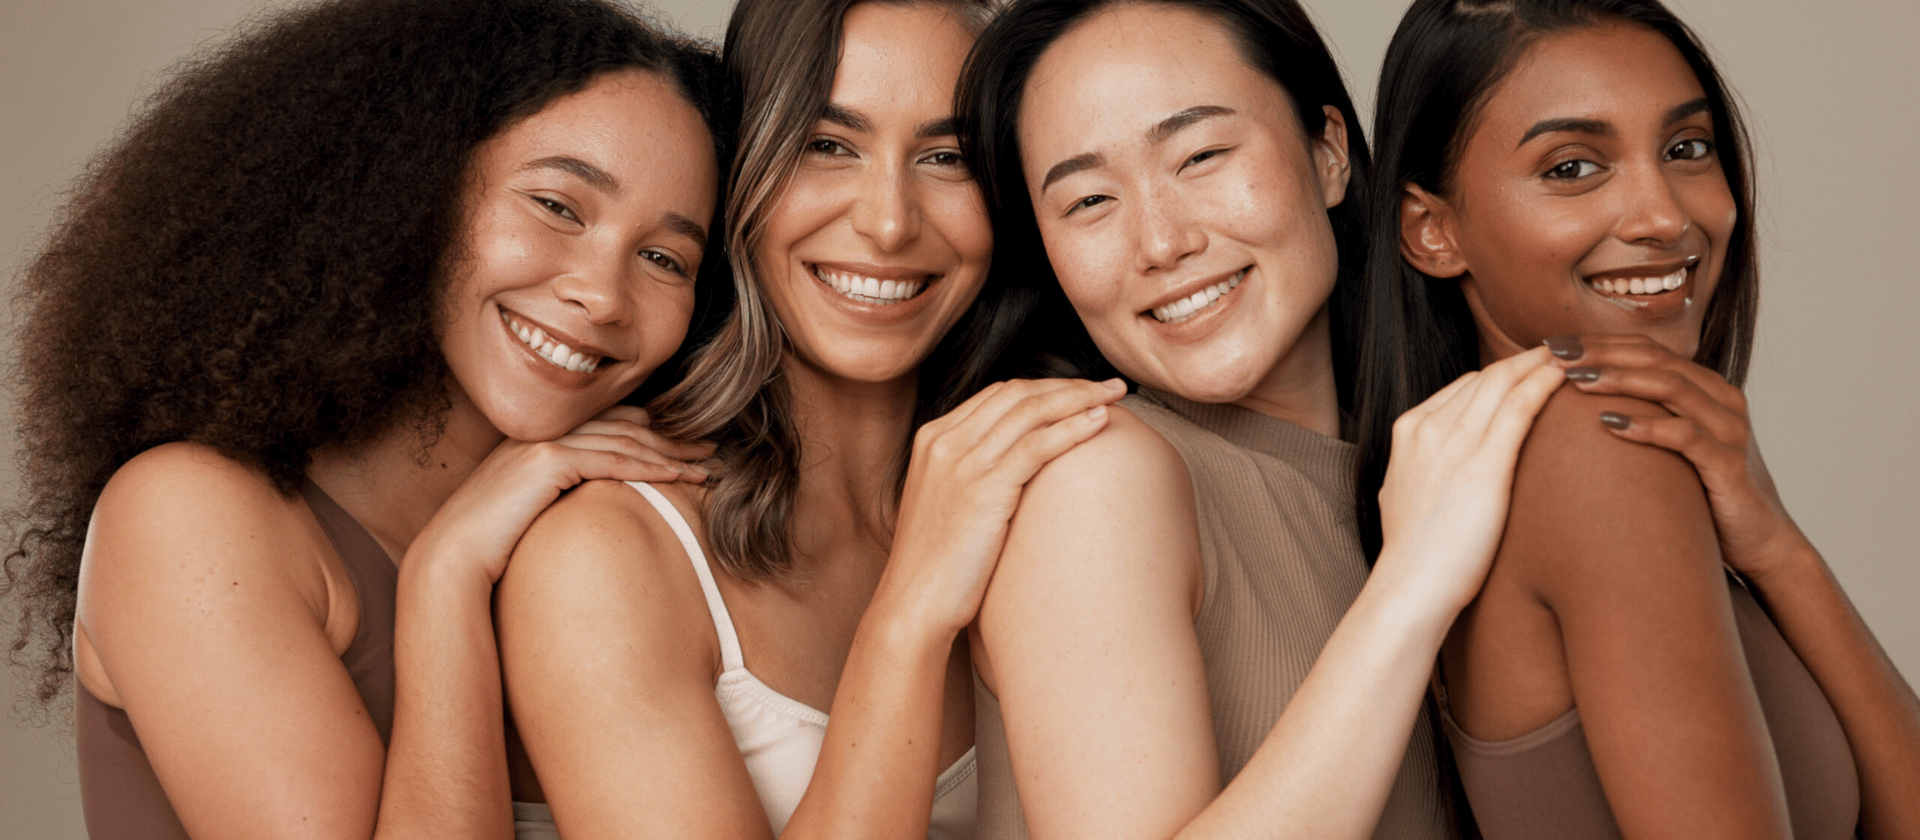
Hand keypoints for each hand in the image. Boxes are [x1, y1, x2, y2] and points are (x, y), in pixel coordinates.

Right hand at [407, 405, 714, 583]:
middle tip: (710, 450)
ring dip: (671, 454)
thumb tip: (599, 508)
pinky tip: (678, 477)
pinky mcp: (547, 460)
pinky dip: (649, 467)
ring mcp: (544, 442)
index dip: (651, 432)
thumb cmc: (491, 549)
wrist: (451, 559)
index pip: (608, 425)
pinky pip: (611, 459)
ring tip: (706, 467)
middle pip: (622, 427)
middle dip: (671, 439)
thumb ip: (563, 498)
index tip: (685, 447)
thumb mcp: (534, 514)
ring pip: (623, 441)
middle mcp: (543, 433)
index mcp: (541, 441)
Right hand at [883, 378, 1127, 635]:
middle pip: (1017, 393)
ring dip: (1079, 397)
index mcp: (933, 439)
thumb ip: (974, 475)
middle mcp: (944, 442)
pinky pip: (1036, 446)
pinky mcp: (983, 489)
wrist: (914, 604)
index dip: (1045, 388)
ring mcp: (962, 463)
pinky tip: (1100, 423)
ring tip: (1116, 395)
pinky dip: (1072, 428)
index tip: (1081, 392)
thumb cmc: (938, 565)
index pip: (998, 394)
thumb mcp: (948, 504)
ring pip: (1030, 411)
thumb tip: (1022, 468)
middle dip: (1069, 385)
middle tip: (1109, 386)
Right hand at [1375, 347, 1565, 614]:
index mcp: (1408, 431)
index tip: (1529, 371)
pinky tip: (1567, 376)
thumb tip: (1449, 469)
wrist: (1411, 585)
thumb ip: (1427, 469)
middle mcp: (1428, 427)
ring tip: (1575, 354)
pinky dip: (1545, 383)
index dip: (1501, 375)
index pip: (1463, 387)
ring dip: (1540, 362)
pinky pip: (1520, 406)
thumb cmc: (1417, 554)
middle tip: (1562, 349)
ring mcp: (1453, 441)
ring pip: (1503, 382)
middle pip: (1485, 377)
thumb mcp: (1407, 495)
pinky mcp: (1484, 462)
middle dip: (1525, 359)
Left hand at [1546, 333, 1809, 581]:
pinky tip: (1608, 424)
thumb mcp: (1669, 446)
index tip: (1553, 344)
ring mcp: (1728, 429)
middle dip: (1602, 352)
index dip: (1600, 342)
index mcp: (1705, 388)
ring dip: (1620, 379)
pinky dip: (1646, 426)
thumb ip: (1641, 417)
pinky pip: (1685, 435)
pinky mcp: (1728, 463)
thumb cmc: (1701, 491)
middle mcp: (1721, 399)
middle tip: (1555, 354)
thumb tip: (1578, 406)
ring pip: (1671, 387)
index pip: (1647, 349)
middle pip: (1656, 359)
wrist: (1758, 540)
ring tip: (1576, 380)